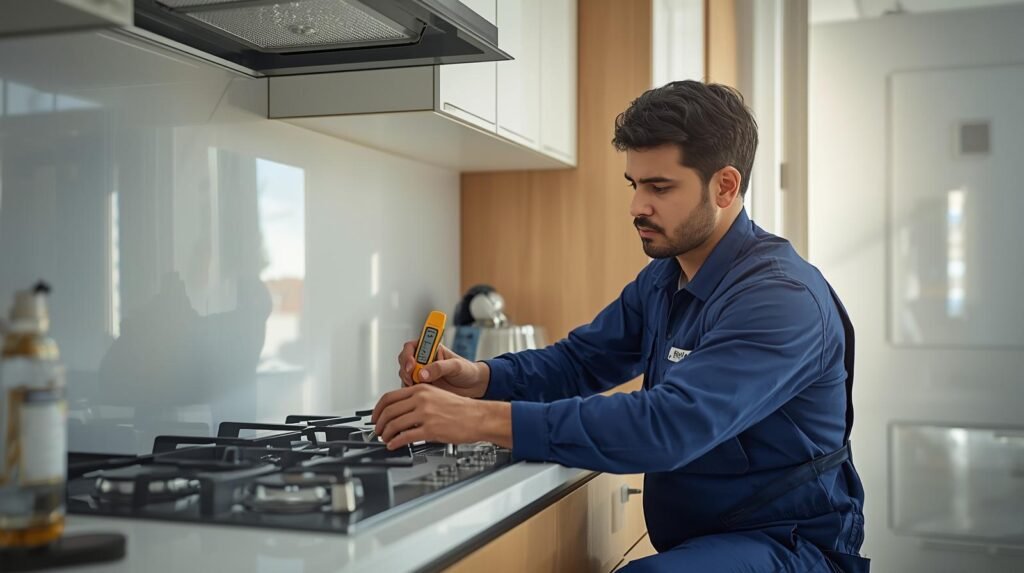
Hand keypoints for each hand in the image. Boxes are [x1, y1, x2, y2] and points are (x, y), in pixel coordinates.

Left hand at [371, 384, 510, 449]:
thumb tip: (400, 411)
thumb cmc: (460, 409)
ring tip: (385, 439)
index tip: (375, 417)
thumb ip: (417, 400)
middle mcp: (421, 399)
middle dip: (379, 424)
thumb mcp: (436, 395)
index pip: (389, 397)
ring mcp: (425, 414)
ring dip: (385, 434)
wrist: (478, 417)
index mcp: (421, 389)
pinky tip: (394, 445)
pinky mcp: (430, 429)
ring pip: (394, 424)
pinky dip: (395, 443)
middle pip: (389, 411)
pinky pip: (405, 437)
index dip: (377, 409)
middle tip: (377, 431)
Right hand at [397, 342, 489, 397]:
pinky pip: (409, 388)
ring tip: (420, 387)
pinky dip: (411, 391)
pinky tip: (421, 394)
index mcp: (431, 349)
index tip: (412, 364)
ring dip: (408, 381)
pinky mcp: (422, 386)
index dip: (408, 354)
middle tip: (413, 378)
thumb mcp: (456, 366)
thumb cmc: (468, 371)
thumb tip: (422, 373)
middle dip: (405, 370)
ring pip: (405, 375)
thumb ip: (439, 367)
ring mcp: (422, 373)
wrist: (474, 386)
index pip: (412, 346)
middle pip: (404, 361)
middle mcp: (424, 360)